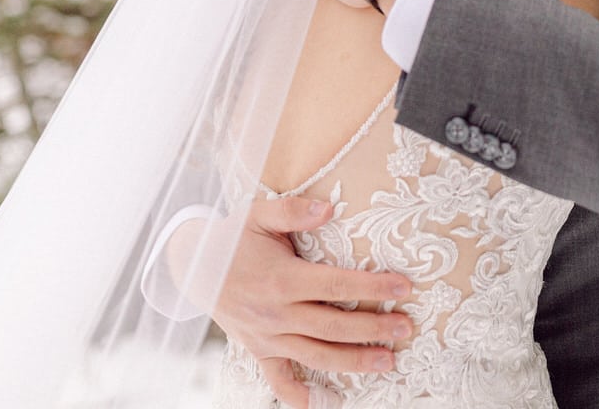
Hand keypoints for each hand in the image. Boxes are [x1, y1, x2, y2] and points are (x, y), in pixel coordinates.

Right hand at [212, 197, 414, 406]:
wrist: (192, 267)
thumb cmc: (232, 238)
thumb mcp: (259, 214)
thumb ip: (293, 210)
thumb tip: (328, 210)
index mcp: (281, 280)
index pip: (335, 286)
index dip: (372, 287)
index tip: (403, 286)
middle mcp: (275, 313)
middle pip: (333, 326)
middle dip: (373, 329)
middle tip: (406, 328)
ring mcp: (267, 337)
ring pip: (316, 356)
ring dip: (353, 362)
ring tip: (387, 361)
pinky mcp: (258, 351)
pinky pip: (279, 380)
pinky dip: (300, 396)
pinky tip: (326, 403)